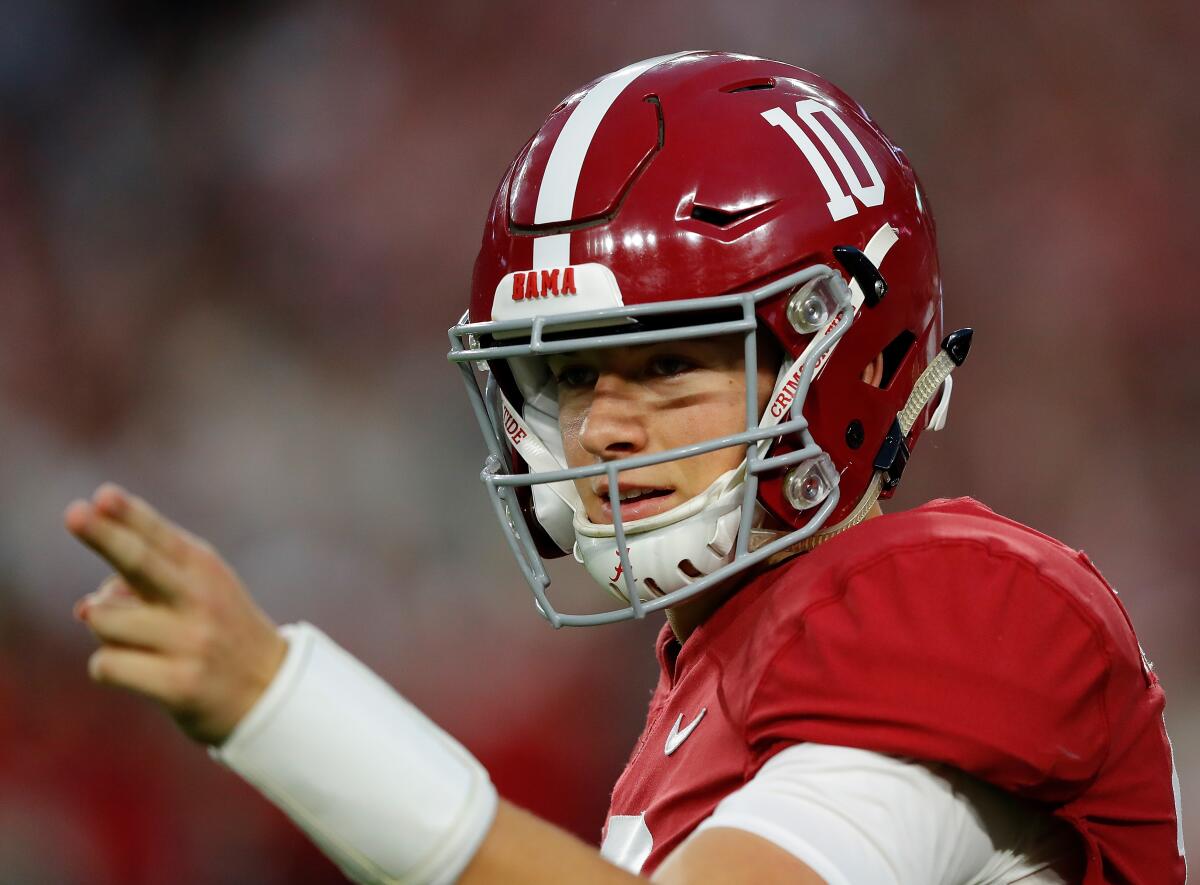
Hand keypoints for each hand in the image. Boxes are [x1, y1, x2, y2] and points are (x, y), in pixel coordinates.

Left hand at [64, 483, 287, 744]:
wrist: (270, 688)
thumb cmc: (219, 630)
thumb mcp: (199, 590)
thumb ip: (145, 581)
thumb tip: (84, 607)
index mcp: (205, 568)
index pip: (159, 536)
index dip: (129, 514)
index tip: (103, 495)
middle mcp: (200, 599)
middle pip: (139, 562)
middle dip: (103, 536)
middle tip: (73, 513)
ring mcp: (190, 641)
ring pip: (103, 620)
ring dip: (103, 627)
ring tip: (137, 639)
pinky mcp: (179, 684)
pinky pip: (107, 665)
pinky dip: (108, 666)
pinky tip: (140, 669)